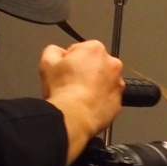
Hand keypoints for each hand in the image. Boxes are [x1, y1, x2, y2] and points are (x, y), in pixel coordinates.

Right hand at [39, 41, 123, 160]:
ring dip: (94, 85)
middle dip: (85, 71)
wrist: (74, 116)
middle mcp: (112, 64)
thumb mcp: (47, 62)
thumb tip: (57, 52)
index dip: (70, 59)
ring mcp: (118, 84)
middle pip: (96, 64)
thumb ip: (53, 50)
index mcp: (96, 49)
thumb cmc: (63, 90)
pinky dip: (100, 99)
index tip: (65, 69)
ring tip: (78, 95)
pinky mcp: (119, 102)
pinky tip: (86, 104)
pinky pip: (108, 97)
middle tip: (71, 82)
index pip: (81, 49)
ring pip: (104, 81)